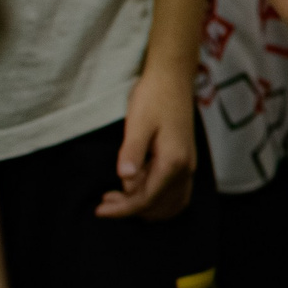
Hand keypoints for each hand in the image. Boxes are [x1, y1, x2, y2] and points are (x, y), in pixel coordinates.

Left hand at [99, 63, 197, 220]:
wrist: (172, 78)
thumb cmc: (153, 97)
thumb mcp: (137, 123)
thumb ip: (132, 152)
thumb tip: (125, 180)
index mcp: (173, 161)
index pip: (145, 198)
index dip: (121, 209)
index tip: (99, 209)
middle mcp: (185, 168)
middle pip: (158, 205)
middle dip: (130, 209)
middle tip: (104, 202)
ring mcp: (188, 165)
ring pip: (171, 203)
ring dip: (146, 207)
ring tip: (119, 200)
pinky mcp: (186, 160)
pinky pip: (177, 193)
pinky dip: (160, 201)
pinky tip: (141, 192)